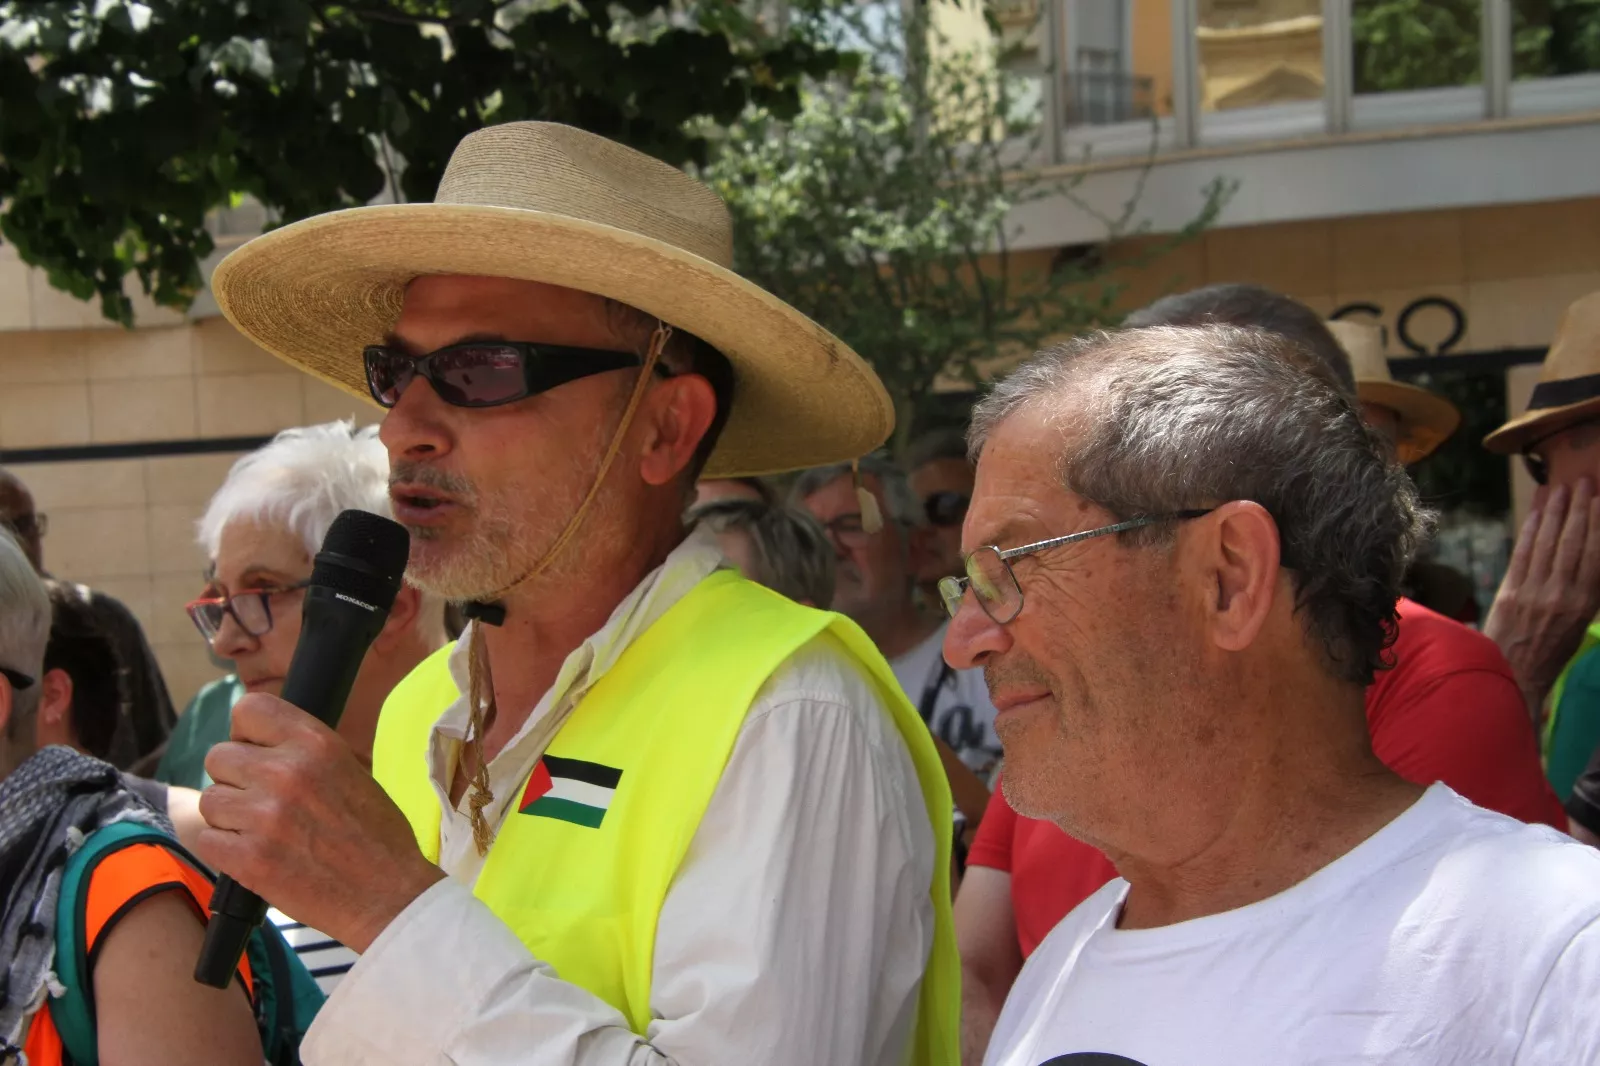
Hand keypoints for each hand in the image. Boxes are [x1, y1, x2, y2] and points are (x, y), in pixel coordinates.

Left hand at [197, 693, 443, 952]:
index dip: (245, 732)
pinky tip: (254, 856)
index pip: (249, 709)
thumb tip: (257, 744)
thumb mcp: (352, 770)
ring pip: (209, 800)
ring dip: (228, 817)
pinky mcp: (247, 859)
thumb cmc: (376, 835)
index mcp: (317, 744)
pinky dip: (225, 850)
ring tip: (262, 832)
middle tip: (259, 801)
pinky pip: (206, 839)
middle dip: (234, 779)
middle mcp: (286, 772)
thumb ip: (304, 752)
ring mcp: (264, 816)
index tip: (254, 751)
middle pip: (218, 757)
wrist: (388, 895)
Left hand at [1484, 480, 1599, 720]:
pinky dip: (1529, 528)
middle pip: (1572, 543)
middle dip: (1578, 509)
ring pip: (1546, 543)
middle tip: (1583, 482)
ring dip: (1553, 512)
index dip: (1598, 524)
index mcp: (1584, 603)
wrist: (1514, 672)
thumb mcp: (1580, 623)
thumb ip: (1587, 590)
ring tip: (1560, 488)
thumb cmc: (1552, 648)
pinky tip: (1535, 510)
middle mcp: (1561, 594)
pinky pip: (1522, 552)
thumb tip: (1592, 553)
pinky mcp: (1510, 591)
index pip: (1594, 555)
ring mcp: (1533, 591)